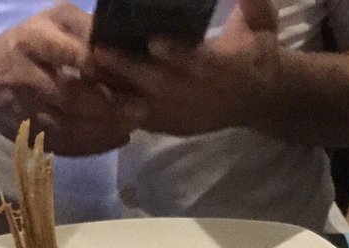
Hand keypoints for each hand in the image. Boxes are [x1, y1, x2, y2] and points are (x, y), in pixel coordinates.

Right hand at [0, 3, 143, 155]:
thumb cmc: (28, 43)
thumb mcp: (52, 21)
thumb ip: (85, 28)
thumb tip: (124, 42)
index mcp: (33, 41)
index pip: (72, 54)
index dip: (102, 67)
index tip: (131, 72)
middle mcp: (27, 77)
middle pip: (72, 96)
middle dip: (109, 104)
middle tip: (142, 107)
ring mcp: (27, 111)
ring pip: (69, 126)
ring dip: (105, 129)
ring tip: (133, 125)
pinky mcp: (29, 134)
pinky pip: (64, 144)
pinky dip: (92, 145)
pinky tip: (115, 138)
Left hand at [88, 0, 281, 136]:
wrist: (263, 99)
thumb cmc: (260, 50)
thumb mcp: (262, 21)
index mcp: (225, 69)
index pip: (199, 62)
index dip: (177, 54)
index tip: (153, 41)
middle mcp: (200, 95)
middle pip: (161, 84)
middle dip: (128, 69)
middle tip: (99, 50)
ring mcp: (184, 115)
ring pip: (144, 106)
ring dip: (115, 91)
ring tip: (85, 72)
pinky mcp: (173, 126)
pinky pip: (140, 122)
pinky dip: (117, 111)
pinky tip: (91, 96)